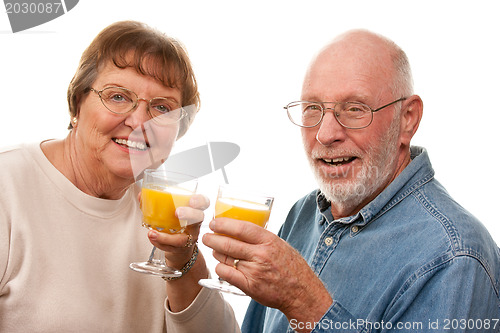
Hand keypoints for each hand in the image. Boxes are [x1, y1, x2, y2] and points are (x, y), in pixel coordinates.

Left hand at [148, 194, 209, 268]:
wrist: (178, 246)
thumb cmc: (175, 224)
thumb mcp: (169, 211)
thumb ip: (156, 202)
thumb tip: (141, 195)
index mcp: (194, 210)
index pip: (203, 203)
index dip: (200, 201)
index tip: (191, 201)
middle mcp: (194, 224)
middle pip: (199, 218)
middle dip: (190, 214)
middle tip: (177, 213)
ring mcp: (188, 238)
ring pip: (183, 239)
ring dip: (166, 237)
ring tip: (152, 233)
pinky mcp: (180, 249)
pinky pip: (171, 248)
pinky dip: (159, 243)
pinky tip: (152, 238)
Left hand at [202, 217, 331, 327]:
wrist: (301, 292)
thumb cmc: (292, 267)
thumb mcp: (280, 245)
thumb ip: (261, 238)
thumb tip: (240, 229)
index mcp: (269, 241)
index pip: (241, 228)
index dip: (224, 224)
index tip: (215, 223)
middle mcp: (260, 255)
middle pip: (228, 243)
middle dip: (212, 238)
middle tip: (206, 236)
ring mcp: (254, 271)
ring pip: (225, 258)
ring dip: (216, 252)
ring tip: (214, 249)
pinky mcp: (249, 286)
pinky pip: (226, 274)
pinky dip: (219, 268)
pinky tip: (220, 265)